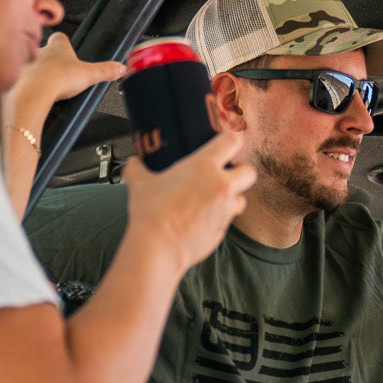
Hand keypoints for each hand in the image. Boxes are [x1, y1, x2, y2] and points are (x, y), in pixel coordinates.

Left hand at [6, 34, 126, 129]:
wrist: (31, 93)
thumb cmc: (56, 79)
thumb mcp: (89, 75)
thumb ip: (106, 71)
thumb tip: (120, 67)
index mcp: (57, 46)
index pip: (60, 38)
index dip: (65, 44)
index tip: (68, 51)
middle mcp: (39, 51)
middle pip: (44, 51)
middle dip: (50, 60)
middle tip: (58, 73)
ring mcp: (24, 63)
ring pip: (29, 64)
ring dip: (35, 72)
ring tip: (44, 86)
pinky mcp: (14, 77)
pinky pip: (18, 80)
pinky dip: (23, 86)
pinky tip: (30, 95)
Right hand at [124, 128, 253, 267]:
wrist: (158, 247)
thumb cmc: (152, 214)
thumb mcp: (139, 183)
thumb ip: (137, 168)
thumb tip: (134, 163)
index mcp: (204, 167)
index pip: (232, 141)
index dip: (233, 136)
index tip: (228, 137)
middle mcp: (221, 186)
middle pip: (249, 172)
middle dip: (241, 171)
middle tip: (226, 173)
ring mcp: (225, 210)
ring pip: (242, 199)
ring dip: (233, 197)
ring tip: (214, 199)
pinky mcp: (223, 231)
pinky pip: (228, 220)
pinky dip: (220, 217)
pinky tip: (202, 218)